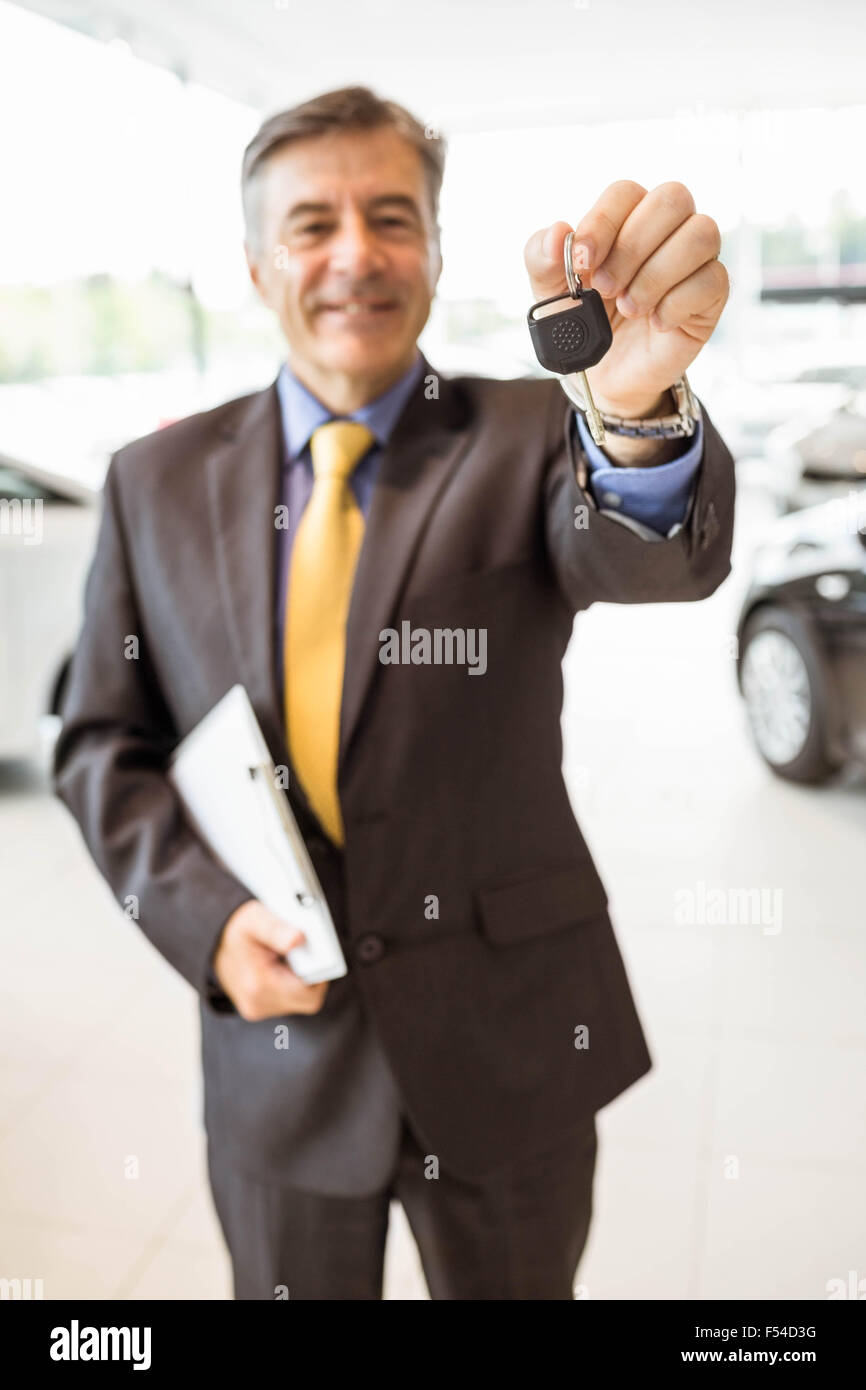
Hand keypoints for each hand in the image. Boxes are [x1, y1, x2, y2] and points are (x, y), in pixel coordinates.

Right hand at [213, 898, 328, 1020]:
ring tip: (285, 956)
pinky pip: (288, 998)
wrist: (209, 942)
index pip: (309, 993)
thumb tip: (299, 939)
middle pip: (307, 998)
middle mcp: (258, 1004)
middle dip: (310, 974)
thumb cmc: (234, 929)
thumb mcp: (254, 919)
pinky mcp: (259, 1008)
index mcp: (258, 986)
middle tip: (300, 952)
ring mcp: (258, 1009)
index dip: (320, 973)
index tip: (317, 952)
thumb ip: (277, 928)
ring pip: (299, 999)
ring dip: (300, 978)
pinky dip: (290, 981)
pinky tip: (280, 964)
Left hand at [524, 180, 728, 419]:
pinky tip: (655, 323)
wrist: (606, 376)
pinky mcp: (712, 294)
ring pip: (701, 234)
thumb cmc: (583, 323)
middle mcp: (667, 230)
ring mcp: (694, 260)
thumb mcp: (550, 293)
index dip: (603, 223)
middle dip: (632, 247)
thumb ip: (542, 258)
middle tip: (606, 288)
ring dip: (656, 274)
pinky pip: (712, 279)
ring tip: (630, 308)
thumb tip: (557, 232)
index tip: (582, 263)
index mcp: (627, 218)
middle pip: (671, 199)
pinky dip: (677, 303)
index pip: (625, 193)